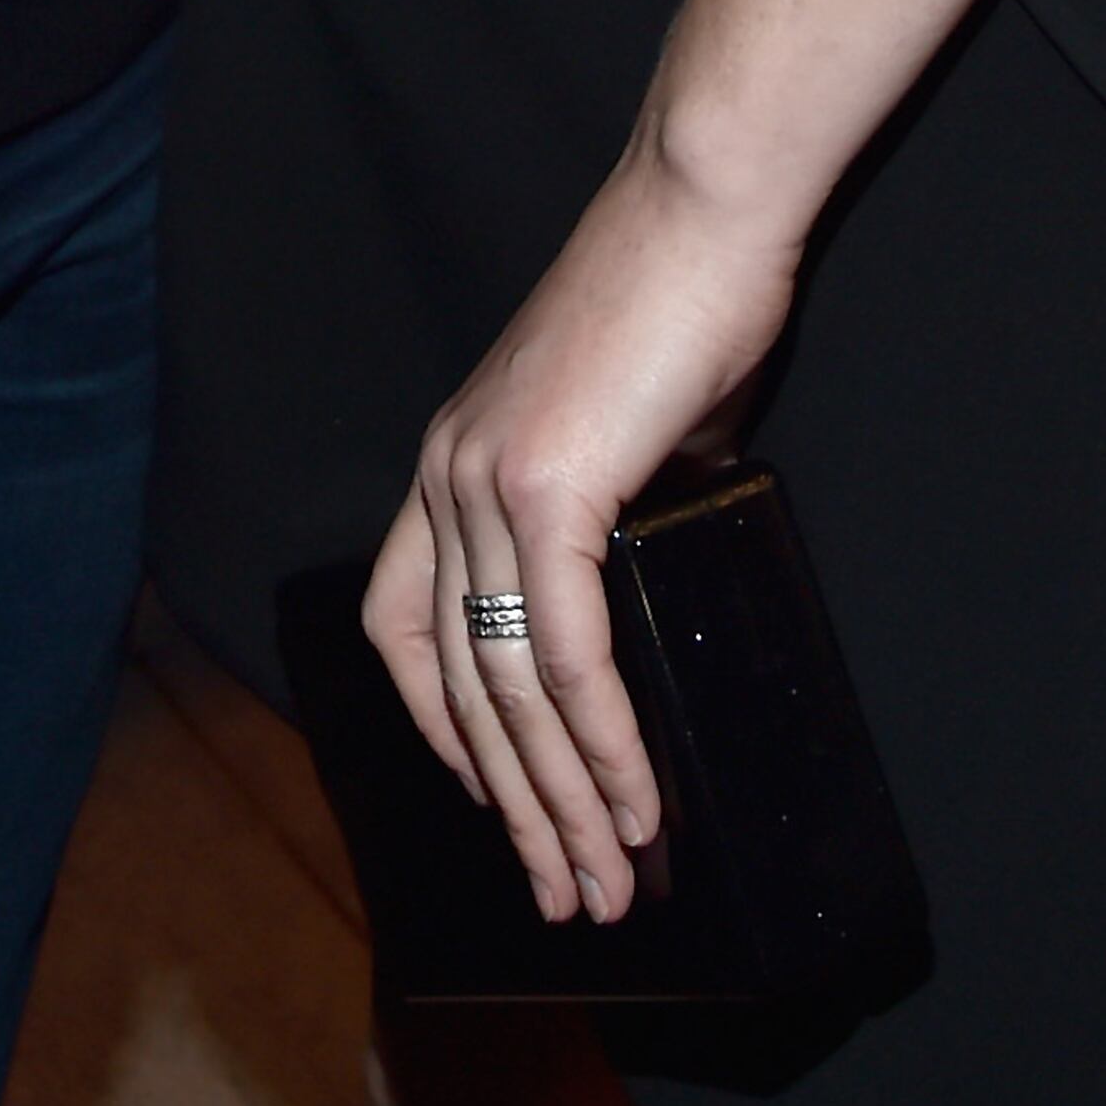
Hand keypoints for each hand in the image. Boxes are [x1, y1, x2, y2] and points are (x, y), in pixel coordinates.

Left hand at [368, 143, 799, 927]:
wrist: (702, 209)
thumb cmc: (685, 300)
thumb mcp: (633, 428)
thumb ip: (622, 508)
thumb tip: (652, 577)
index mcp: (451, 462)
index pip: (403, 628)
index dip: (443, 731)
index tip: (496, 804)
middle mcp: (444, 478)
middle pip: (460, 687)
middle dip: (517, 808)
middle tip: (571, 896)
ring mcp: (483, 483)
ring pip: (508, 691)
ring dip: (563, 805)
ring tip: (611, 886)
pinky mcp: (544, 489)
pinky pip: (565, 654)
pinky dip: (602, 744)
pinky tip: (636, 806)